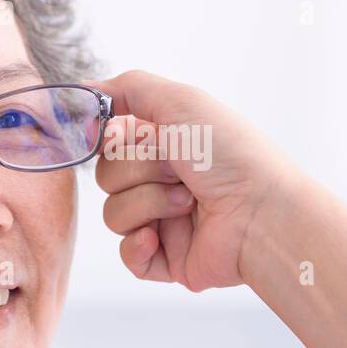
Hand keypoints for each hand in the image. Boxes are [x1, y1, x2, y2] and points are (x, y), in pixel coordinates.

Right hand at [90, 70, 300, 291]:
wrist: (261, 211)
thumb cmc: (230, 153)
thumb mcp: (181, 101)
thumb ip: (129, 88)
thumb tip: (86, 91)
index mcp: (166, 144)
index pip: (109, 141)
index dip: (114, 139)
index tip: (124, 137)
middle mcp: (164, 181)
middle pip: (106, 176)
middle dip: (139, 169)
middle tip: (178, 169)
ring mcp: (164, 222)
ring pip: (113, 214)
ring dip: (148, 203)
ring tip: (188, 202)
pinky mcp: (167, 259)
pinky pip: (126, 254)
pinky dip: (138, 245)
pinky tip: (159, 238)